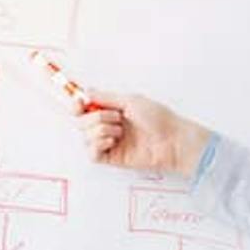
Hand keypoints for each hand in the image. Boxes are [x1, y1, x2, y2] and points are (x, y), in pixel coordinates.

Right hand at [79, 92, 212, 177]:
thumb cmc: (159, 119)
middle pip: (81, 122)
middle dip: (95, 117)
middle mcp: (108, 126)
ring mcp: (110, 142)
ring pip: (85, 137)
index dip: (76, 106)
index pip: (84, 108)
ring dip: (101, 130)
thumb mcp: (131, 100)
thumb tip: (86, 92)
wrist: (172, 140)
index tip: (79, 103)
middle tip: (116, 117)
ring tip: (120, 131)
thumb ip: (105, 97)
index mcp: (112, 110)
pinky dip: (97, 145)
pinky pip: (92, 154)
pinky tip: (112, 141)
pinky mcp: (112, 157)